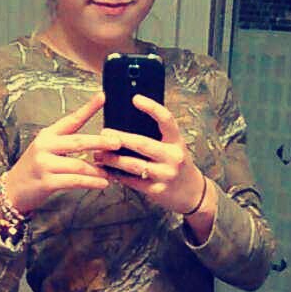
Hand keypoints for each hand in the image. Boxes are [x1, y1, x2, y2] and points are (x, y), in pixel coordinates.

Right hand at [5, 93, 120, 213]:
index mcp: (48, 135)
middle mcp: (45, 146)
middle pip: (78, 142)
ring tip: (110, 172)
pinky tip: (102, 183)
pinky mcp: (47, 182)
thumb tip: (96, 142)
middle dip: (100, 142)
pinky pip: (75, 181)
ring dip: (97, 169)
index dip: (88, 108)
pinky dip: (91, 182)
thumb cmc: (35, 169)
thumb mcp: (47, 150)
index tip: (102, 96)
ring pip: (79, 164)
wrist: (12, 190)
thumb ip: (67, 144)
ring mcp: (44, 164)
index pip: (71, 119)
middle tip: (117, 143)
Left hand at [94, 94, 212, 217]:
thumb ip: (158, 136)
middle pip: (142, 144)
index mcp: (177, 141)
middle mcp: (173, 157)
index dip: (151, 107)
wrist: (191, 192)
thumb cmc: (178, 164)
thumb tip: (128, 121)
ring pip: (133, 165)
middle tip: (104, 133)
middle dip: (120, 138)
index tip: (135, 98)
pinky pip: (132, 181)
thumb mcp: (174, 146)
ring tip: (98, 154)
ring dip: (112, 159)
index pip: (166, 120)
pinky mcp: (156, 190)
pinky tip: (107, 169)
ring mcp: (165, 175)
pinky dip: (117, 175)